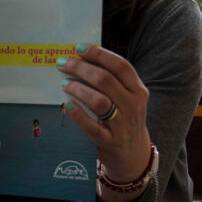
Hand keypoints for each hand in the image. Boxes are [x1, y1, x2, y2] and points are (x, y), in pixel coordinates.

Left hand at [57, 44, 150, 182]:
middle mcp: (133, 105)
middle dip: (81, 68)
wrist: (134, 153)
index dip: (99, 54)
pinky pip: (92, 127)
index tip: (79, 48)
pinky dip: (78, 115)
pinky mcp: (110, 141)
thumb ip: (112, 81)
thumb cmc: (124, 118)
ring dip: (78, 89)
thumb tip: (81, 60)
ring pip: (99, 101)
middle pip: (106, 80)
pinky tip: (67, 104)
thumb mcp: (127, 98)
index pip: (121, 66)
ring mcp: (122, 124)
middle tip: (63, 63)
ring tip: (64, 83)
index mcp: (138, 90)